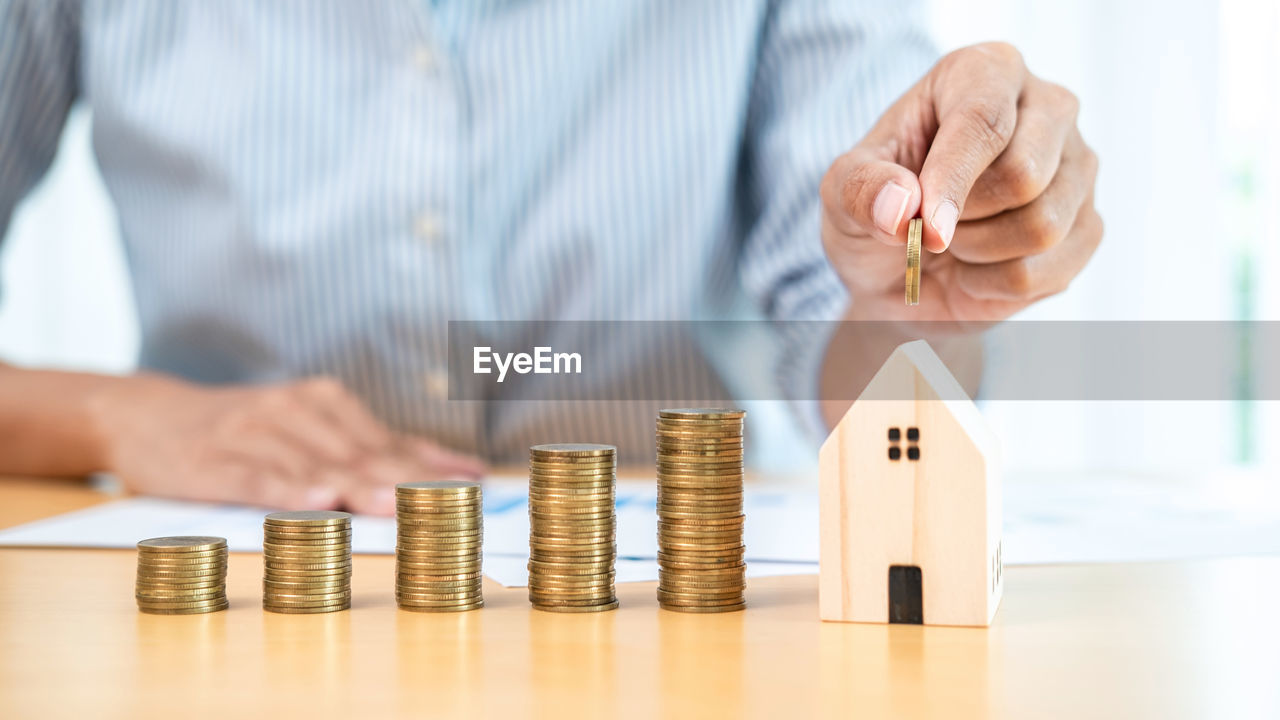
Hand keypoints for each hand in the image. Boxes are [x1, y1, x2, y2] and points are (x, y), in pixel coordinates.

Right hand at [88, 374, 484, 513]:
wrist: (147, 415)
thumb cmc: (244, 431)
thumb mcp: (305, 427)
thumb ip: (365, 449)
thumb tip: (447, 471)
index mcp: (324, 401)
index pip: (390, 438)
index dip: (434, 463)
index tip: (475, 485)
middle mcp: (294, 411)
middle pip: (361, 453)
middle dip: (406, 480)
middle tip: (445, 502)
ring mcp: (254, 434)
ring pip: (315, 465)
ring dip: (356, 487)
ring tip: (393, 506)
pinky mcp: (214, 462)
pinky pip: (257, 479)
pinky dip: (287, 491)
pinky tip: (314, 503)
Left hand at [820, 42, 1101, 322]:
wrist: (898, 274)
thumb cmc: (876, 212)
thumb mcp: (841, 195)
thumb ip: (860, 190)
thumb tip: (901, 205)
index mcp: (984, 72)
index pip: (983, 118)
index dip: (952, 179)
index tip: (925, 229)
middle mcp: (1047, 107)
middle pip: (1023, 175)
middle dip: (962, 218)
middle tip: (930, 222)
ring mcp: (1077, 167)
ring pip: (1042, 228)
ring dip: (976, 253)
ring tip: (954, 239)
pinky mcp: (1087, 226)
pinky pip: (1045, 272)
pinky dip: (993, 284)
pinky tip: (979, 265)